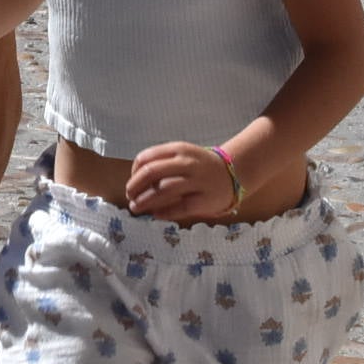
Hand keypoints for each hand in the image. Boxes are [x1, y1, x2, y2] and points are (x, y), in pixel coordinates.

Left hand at [125, 140, 241, 221]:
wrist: (233, 173)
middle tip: (130, 197)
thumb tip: (135, 181)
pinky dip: (164, 212)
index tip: (131, 183)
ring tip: (136, 208)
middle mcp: (187, 163)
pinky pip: (179, 207)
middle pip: (151, 173)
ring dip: (145, 201)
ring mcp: (197, 181)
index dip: (133, 173)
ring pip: (163, 190)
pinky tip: (156, 215)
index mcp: (179, 149)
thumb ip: (161, 163)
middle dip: (135, 187)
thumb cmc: (200, 166)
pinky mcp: (204, 200)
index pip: (146, 158)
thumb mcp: (182, 155)